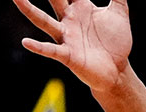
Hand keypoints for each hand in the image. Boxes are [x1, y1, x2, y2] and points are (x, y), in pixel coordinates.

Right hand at [12, 0, 131, 92]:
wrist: (118, 70)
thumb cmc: (115, 42)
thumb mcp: (119, 14)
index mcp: (80, 7)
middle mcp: (69, 19)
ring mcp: (66, 37)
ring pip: (43, 20)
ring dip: (29, 9)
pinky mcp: (68, 55)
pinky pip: (51, 50)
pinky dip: (38, 47)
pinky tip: (26, 42)